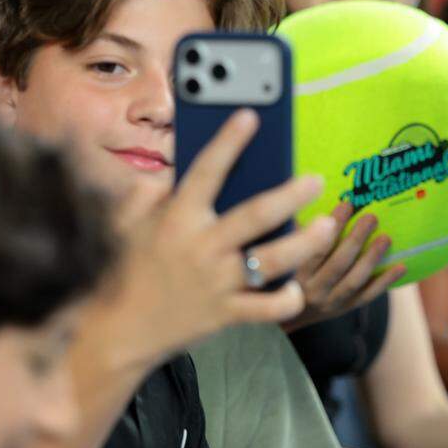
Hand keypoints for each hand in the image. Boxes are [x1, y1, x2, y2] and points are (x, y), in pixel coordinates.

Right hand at [104, 109, 337, 367]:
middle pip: (255, 216)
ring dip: (304, 244)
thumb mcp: (130, 221)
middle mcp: (201, 247)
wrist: (120, 330)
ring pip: (271, 261)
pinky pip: (266, 308)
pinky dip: (287, 298)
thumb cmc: (131, 267)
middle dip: (290, 196)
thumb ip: (151, 188)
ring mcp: (217, 283)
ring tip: (327, 226)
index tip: (250, 117)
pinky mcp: (227, 314)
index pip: (206, 171)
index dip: (228, 142)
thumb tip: (177, 161)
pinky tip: (298, 285)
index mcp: (177, 218)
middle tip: (315, 180)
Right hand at [283, 201, 405, 331]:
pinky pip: (369, 295)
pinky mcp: (346, 308)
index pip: (316, 248)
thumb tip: (317, 197)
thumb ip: (301, 234)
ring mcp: (331, 302)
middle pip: (338, 264)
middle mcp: (313, 290)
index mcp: (297, 274)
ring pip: (354, 280)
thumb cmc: (290, 275)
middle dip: (356, 239)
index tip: (347, 204)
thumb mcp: (288, 258)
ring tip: (386, 238)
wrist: (290, 315)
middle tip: (371, 218)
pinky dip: (385, 281)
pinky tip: (401, 266)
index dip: (333, 226)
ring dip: (372, 258)